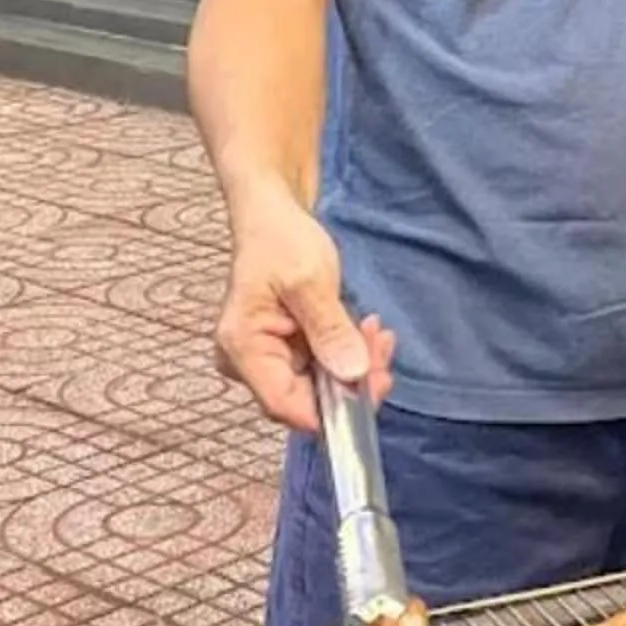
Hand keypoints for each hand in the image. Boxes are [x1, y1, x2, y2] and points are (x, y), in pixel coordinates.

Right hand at [214, 185, 396, 430]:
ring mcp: (266, 359)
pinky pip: (321, 369)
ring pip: (320, 387)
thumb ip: (329, 329)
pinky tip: (366, 331)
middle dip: (352, 380)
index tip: (374, 383)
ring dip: (355, 364)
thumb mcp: (310, 280)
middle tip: (382, 345)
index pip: (286, 406)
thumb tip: (353, 374)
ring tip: (376, 331)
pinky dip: (348, 354)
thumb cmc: (280, 240)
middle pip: (306, 400)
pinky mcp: (284, 352)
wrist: (271, 216)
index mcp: (243, 349)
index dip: (333, 408)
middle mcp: (248, 363)